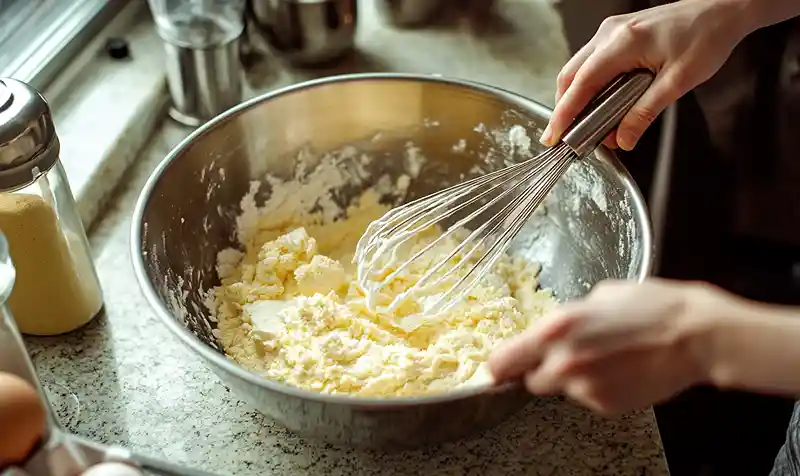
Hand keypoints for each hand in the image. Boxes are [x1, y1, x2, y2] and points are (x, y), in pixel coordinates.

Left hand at [488, 279, 719, 413]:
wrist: (696, 336)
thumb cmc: (653, 306)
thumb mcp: (601, 295)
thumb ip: (569, 316)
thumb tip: (556, 327)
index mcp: (557, 328)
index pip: (503, 359)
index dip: (500, 364)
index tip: (499, 365)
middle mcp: (564, 361)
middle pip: (529, 381)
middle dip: (540, 369)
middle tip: (564, 356)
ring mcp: (585, 388)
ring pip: (561, 390)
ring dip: (572, 378)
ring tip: (606, 357)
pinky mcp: (606, 405)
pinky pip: (588, 398)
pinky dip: (597, 388)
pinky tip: (620, 369)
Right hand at [542, 0, 752, 150]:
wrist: (723, 9)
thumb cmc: (707, 37)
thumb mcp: (678, 82)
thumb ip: (645, 112)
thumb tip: (622, 138)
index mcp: (623, 43)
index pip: (582, 83)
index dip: (564, 113)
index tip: (554, 135)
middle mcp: (611, 33)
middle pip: (571, 75)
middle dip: (564, 108)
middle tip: (565, 136)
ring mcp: (611, 31)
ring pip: (578, 68)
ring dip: (577, 97)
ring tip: (586, 124)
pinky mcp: (617, 33)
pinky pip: (591, 61)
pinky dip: (589, 85)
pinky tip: (600, 102)